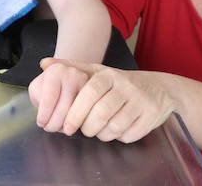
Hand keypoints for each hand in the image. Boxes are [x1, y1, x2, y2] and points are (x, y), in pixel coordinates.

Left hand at [35, 58, 175, 142]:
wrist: (158, 88)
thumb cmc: (119, 82)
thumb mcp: (97, 71)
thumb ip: (71, 67)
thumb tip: (43, 63)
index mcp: (109, 75)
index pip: (89, 93)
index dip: (76, 112)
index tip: (67, 126)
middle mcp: (126, 86)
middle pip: (101, 113)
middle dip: (87, 127)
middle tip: (83, 131)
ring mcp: (140, 102)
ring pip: (114, 126)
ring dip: (102, 134)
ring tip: (97, 130)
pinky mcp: (150, 117)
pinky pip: (129, 135)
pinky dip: (119, 137)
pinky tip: (116, 130)